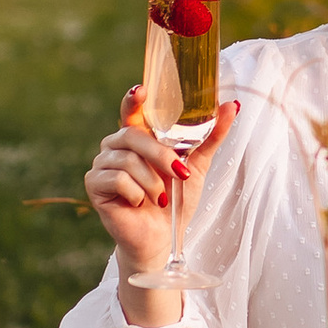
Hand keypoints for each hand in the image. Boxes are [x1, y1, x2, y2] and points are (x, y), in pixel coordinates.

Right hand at [82, 90, 238, 289]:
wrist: (164, 237)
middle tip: (179, 172)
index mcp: (137, 137)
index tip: (141, 90)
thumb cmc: (176, 200)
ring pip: (127, 159)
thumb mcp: (197, 165)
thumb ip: (211, 135)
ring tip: (160, 197)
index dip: (133, 99)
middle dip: (160, 155)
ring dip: (152, 181)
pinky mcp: (94, 185)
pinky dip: (136, 193)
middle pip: (132, 135)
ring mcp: (102, 164)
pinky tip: (141, 203)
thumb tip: (233, 105)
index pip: (132, 111)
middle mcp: (116, 146)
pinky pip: (117, 179)